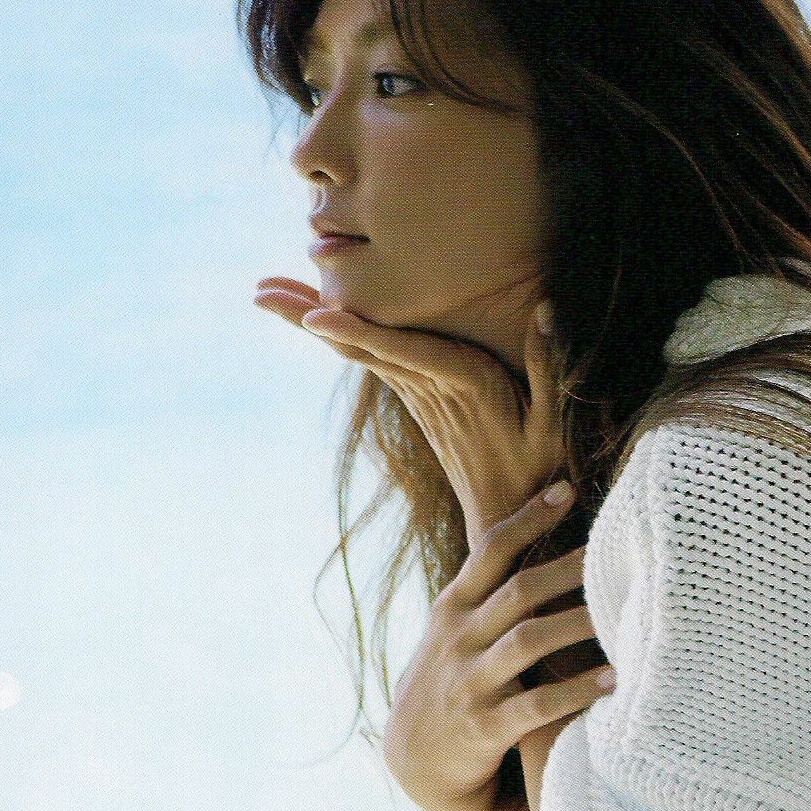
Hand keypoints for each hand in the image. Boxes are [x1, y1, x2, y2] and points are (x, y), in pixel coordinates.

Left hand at [254, 276, 565, 547]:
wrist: (509, 519)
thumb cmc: (540, 468)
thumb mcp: (552, 422)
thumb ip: (549, 365)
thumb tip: (549, 310)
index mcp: (463, 386)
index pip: (403, 354)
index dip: (360, 333)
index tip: (314, 318)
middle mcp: (429, 388)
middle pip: (360, 347)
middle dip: (308, 317)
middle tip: (258, 291)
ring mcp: (418, 395)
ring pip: (357, 351)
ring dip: (310, 321)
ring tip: (267, 292)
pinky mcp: (417, 399)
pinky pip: (371, 359)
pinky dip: (339, 335)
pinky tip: (312, 316)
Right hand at [379, 483, 613, 810]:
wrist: (414, 757)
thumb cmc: (452, 678)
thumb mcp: (453, 628)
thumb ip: (488, 591)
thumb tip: (543, 536)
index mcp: (453, 607)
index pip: (490, 550)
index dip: (528, 518)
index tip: (567, 488)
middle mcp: (458, 638)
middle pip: (519, 591)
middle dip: (567, 568)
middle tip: (615, 551)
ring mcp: (470, 682)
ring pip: (528, 641)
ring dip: (578, 624)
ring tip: (622, 613)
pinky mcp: (485, 727)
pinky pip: (536, 705)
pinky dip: (576, 691)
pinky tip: (612, 680)